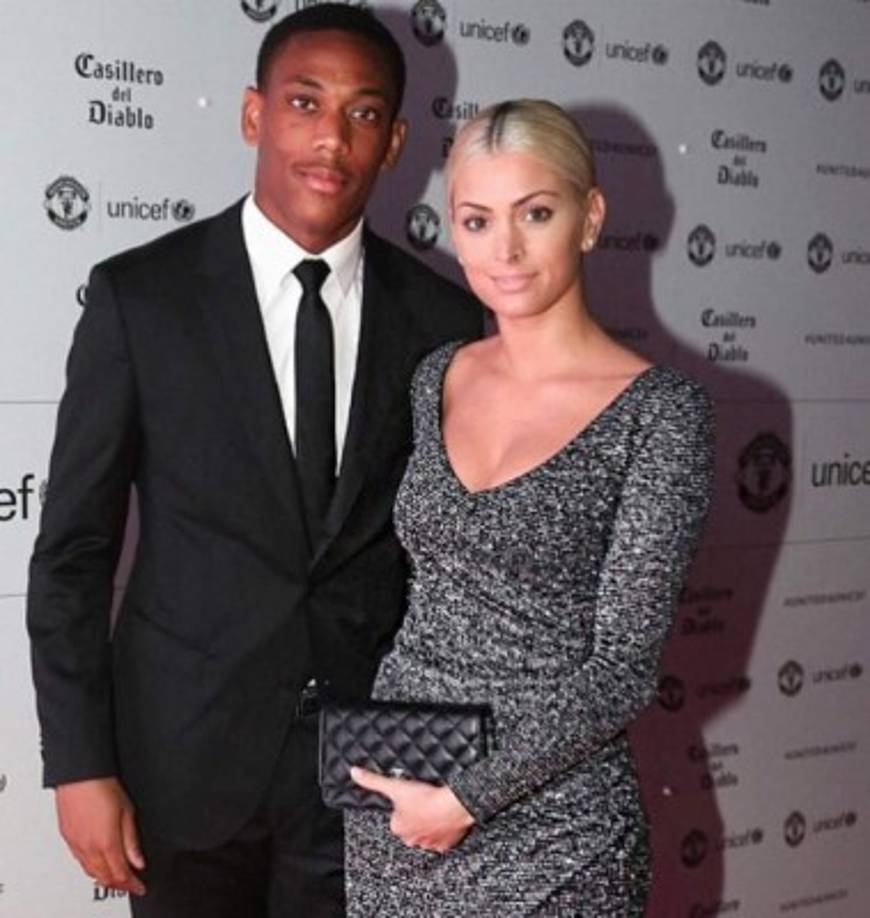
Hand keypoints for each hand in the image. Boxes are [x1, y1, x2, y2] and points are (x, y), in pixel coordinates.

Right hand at [55, 777, 145, 895]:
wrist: (79, 775)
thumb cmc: (103, 786)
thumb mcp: (127, 811)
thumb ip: (131, 840)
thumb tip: (138, 860)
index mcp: (105, 842)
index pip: (120, 874)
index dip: (132, 884)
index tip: (140, 887)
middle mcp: (88, 847)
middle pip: (104, 877)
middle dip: (119, 884)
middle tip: (131, 885)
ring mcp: (75, 844)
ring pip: (90, 872)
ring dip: (104, 878)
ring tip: (117, 878)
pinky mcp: (67, 838)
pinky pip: (80, 861)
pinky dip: (91, 868)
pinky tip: (98, 865)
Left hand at [350, 766, 474, 853]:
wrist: (453, 806)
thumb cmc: (425, 798)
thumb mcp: (395, 785)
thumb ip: (373, 781)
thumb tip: (354, 773)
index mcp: (398, 828)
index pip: (396, 817)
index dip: (403, 806)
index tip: (410, 797)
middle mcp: (412, 840)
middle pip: (410, 827)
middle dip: (415, 816)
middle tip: (423, 802)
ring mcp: (429, 844)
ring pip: (425, 834)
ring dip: (428, 824)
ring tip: (434, 809)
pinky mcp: (445, 845)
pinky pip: (441, 839)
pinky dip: (443, 831)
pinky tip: (444, 819)